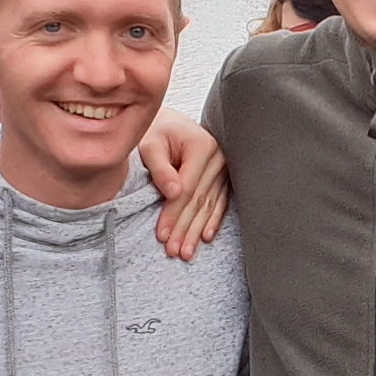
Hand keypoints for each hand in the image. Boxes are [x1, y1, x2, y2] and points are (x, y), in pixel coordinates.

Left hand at [138, 111, 230, 260]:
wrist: (167, 123)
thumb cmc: (155, 132)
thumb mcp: (150, 145)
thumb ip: (161, 169)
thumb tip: (174, 193)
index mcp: (203, 145)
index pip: (188, 188)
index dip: (174, 214)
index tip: (162, 235)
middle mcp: (219, 157)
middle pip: (200, 200)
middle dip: (185, 228)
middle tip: (174, 251)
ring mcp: (224, 168)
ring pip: (210, 205)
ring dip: (197, 231)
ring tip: (186, 253)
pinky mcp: (223, 177)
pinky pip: (220, 202)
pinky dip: (212, 221)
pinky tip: (205, 237)